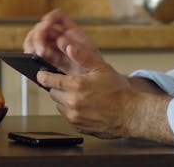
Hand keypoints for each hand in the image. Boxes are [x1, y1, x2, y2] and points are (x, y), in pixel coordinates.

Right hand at [22, 9, 99, 74]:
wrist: (94, 88)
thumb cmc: (96, 71)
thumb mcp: (92, 60)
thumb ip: (78, 50)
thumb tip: (62, 42)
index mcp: (72, 33)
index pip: (59, 17)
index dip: (51, 18)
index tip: (46, 25)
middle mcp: (60, 38)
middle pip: (43, 28)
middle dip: (39, 37)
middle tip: (40, 51)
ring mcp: (52, 49)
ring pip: (35, 39)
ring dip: (32, 45)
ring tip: (34, 56)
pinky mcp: (47, 60)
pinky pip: (34, 53)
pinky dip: (31, 55)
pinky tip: (32, 60)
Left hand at [39, 39, 173, 143]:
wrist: (131, 114)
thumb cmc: (119, 91)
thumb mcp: (101, 68)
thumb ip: (82, 56)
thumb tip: (68, 46)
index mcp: (76, 86)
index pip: (47, 79)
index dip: (43, 75)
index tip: (43, 73)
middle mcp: (72, 103)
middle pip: (52, 92)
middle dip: (58, 86)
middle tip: (70, 83)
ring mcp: (74, 117)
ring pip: (59, 105)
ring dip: (64, 99)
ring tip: (80, 94)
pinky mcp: (78, 126)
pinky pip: (67, 116)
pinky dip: (72, 110)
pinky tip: (85, 105)